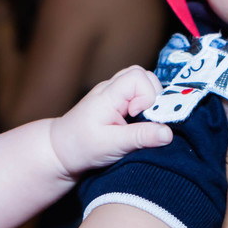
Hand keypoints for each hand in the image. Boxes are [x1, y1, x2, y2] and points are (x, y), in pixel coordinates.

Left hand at [49, 65, 171, 174]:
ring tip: (138, 122)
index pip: (138, 77)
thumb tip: (168, 133)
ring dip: (148, 102)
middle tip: (142, 119)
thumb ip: (140, 137)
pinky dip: (143, 106)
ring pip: (142, 84)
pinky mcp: (116, 103)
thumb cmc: (80, 147)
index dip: (147, 96)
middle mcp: (111, 89)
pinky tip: (135, 123)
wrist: (59, 151)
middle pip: (144, 76)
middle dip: (152, 97)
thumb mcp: (112, 145)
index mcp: (108, 94)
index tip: (137, 116)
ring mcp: (113, 94)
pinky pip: (137, 94)